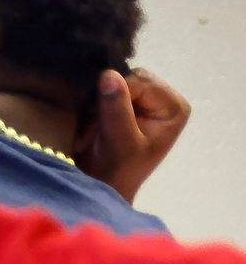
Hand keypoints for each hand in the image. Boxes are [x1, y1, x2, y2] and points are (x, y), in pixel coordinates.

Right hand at [81, 65, 188, 203]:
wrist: (101, 189)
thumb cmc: (117, 172)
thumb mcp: (120, 142)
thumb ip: (117, 109)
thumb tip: (108, 74)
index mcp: (173, 107)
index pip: (141, 82)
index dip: (116, 96)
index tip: (100, 125)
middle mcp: (163, 99)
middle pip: (129, 78)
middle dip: (106, 99)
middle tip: (93, 127)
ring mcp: (145, 100)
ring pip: (114, 82)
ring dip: (96, 103)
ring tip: (91, 128)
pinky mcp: (127, 103)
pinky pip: (105, 90)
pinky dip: (93, 105)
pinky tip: (90, 124)